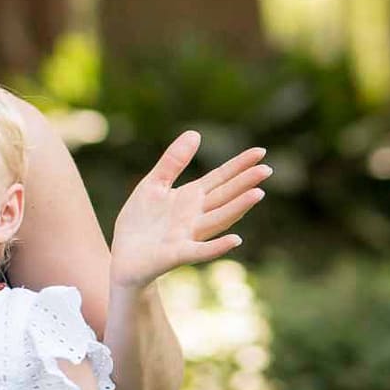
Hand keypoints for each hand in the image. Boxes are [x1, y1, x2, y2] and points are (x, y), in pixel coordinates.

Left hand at [110, 131, 269, 288]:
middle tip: (266, 169)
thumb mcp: (153, 185)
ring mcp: (189, 236)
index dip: (238, 165)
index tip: (261, 151)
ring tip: (257, 194)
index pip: (219, 178)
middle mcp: (195, 216)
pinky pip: (200, 251)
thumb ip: (173, 162)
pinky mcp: (177, 254)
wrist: (123, 257)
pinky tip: (236, 240)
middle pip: (224, 196)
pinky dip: (217, 247)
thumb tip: (195, 132)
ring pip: (218, 219)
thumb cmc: (140, 222)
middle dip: (244, 183)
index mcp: (190, 197)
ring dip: (237, 208)